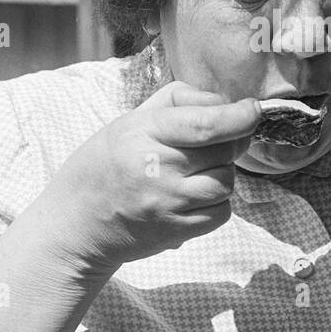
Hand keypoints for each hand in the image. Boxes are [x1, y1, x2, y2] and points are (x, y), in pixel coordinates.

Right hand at [43, 82, 261, 270]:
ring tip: (194, 172)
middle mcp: (157, 169)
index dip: (239, 115)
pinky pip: (222, 212)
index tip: (253, 109)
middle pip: (224, 150)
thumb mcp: (128, 121)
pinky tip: (191, 196)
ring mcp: (169, 204)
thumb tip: (223, 100)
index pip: (206, 123)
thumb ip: (175, 101)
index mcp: (142, 133)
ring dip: (221, 173)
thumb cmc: (103, 166)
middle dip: (230, 141)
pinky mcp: (178, 231)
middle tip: (214, 142)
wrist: (77, 225)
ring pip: (227, 181)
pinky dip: (216, 202)